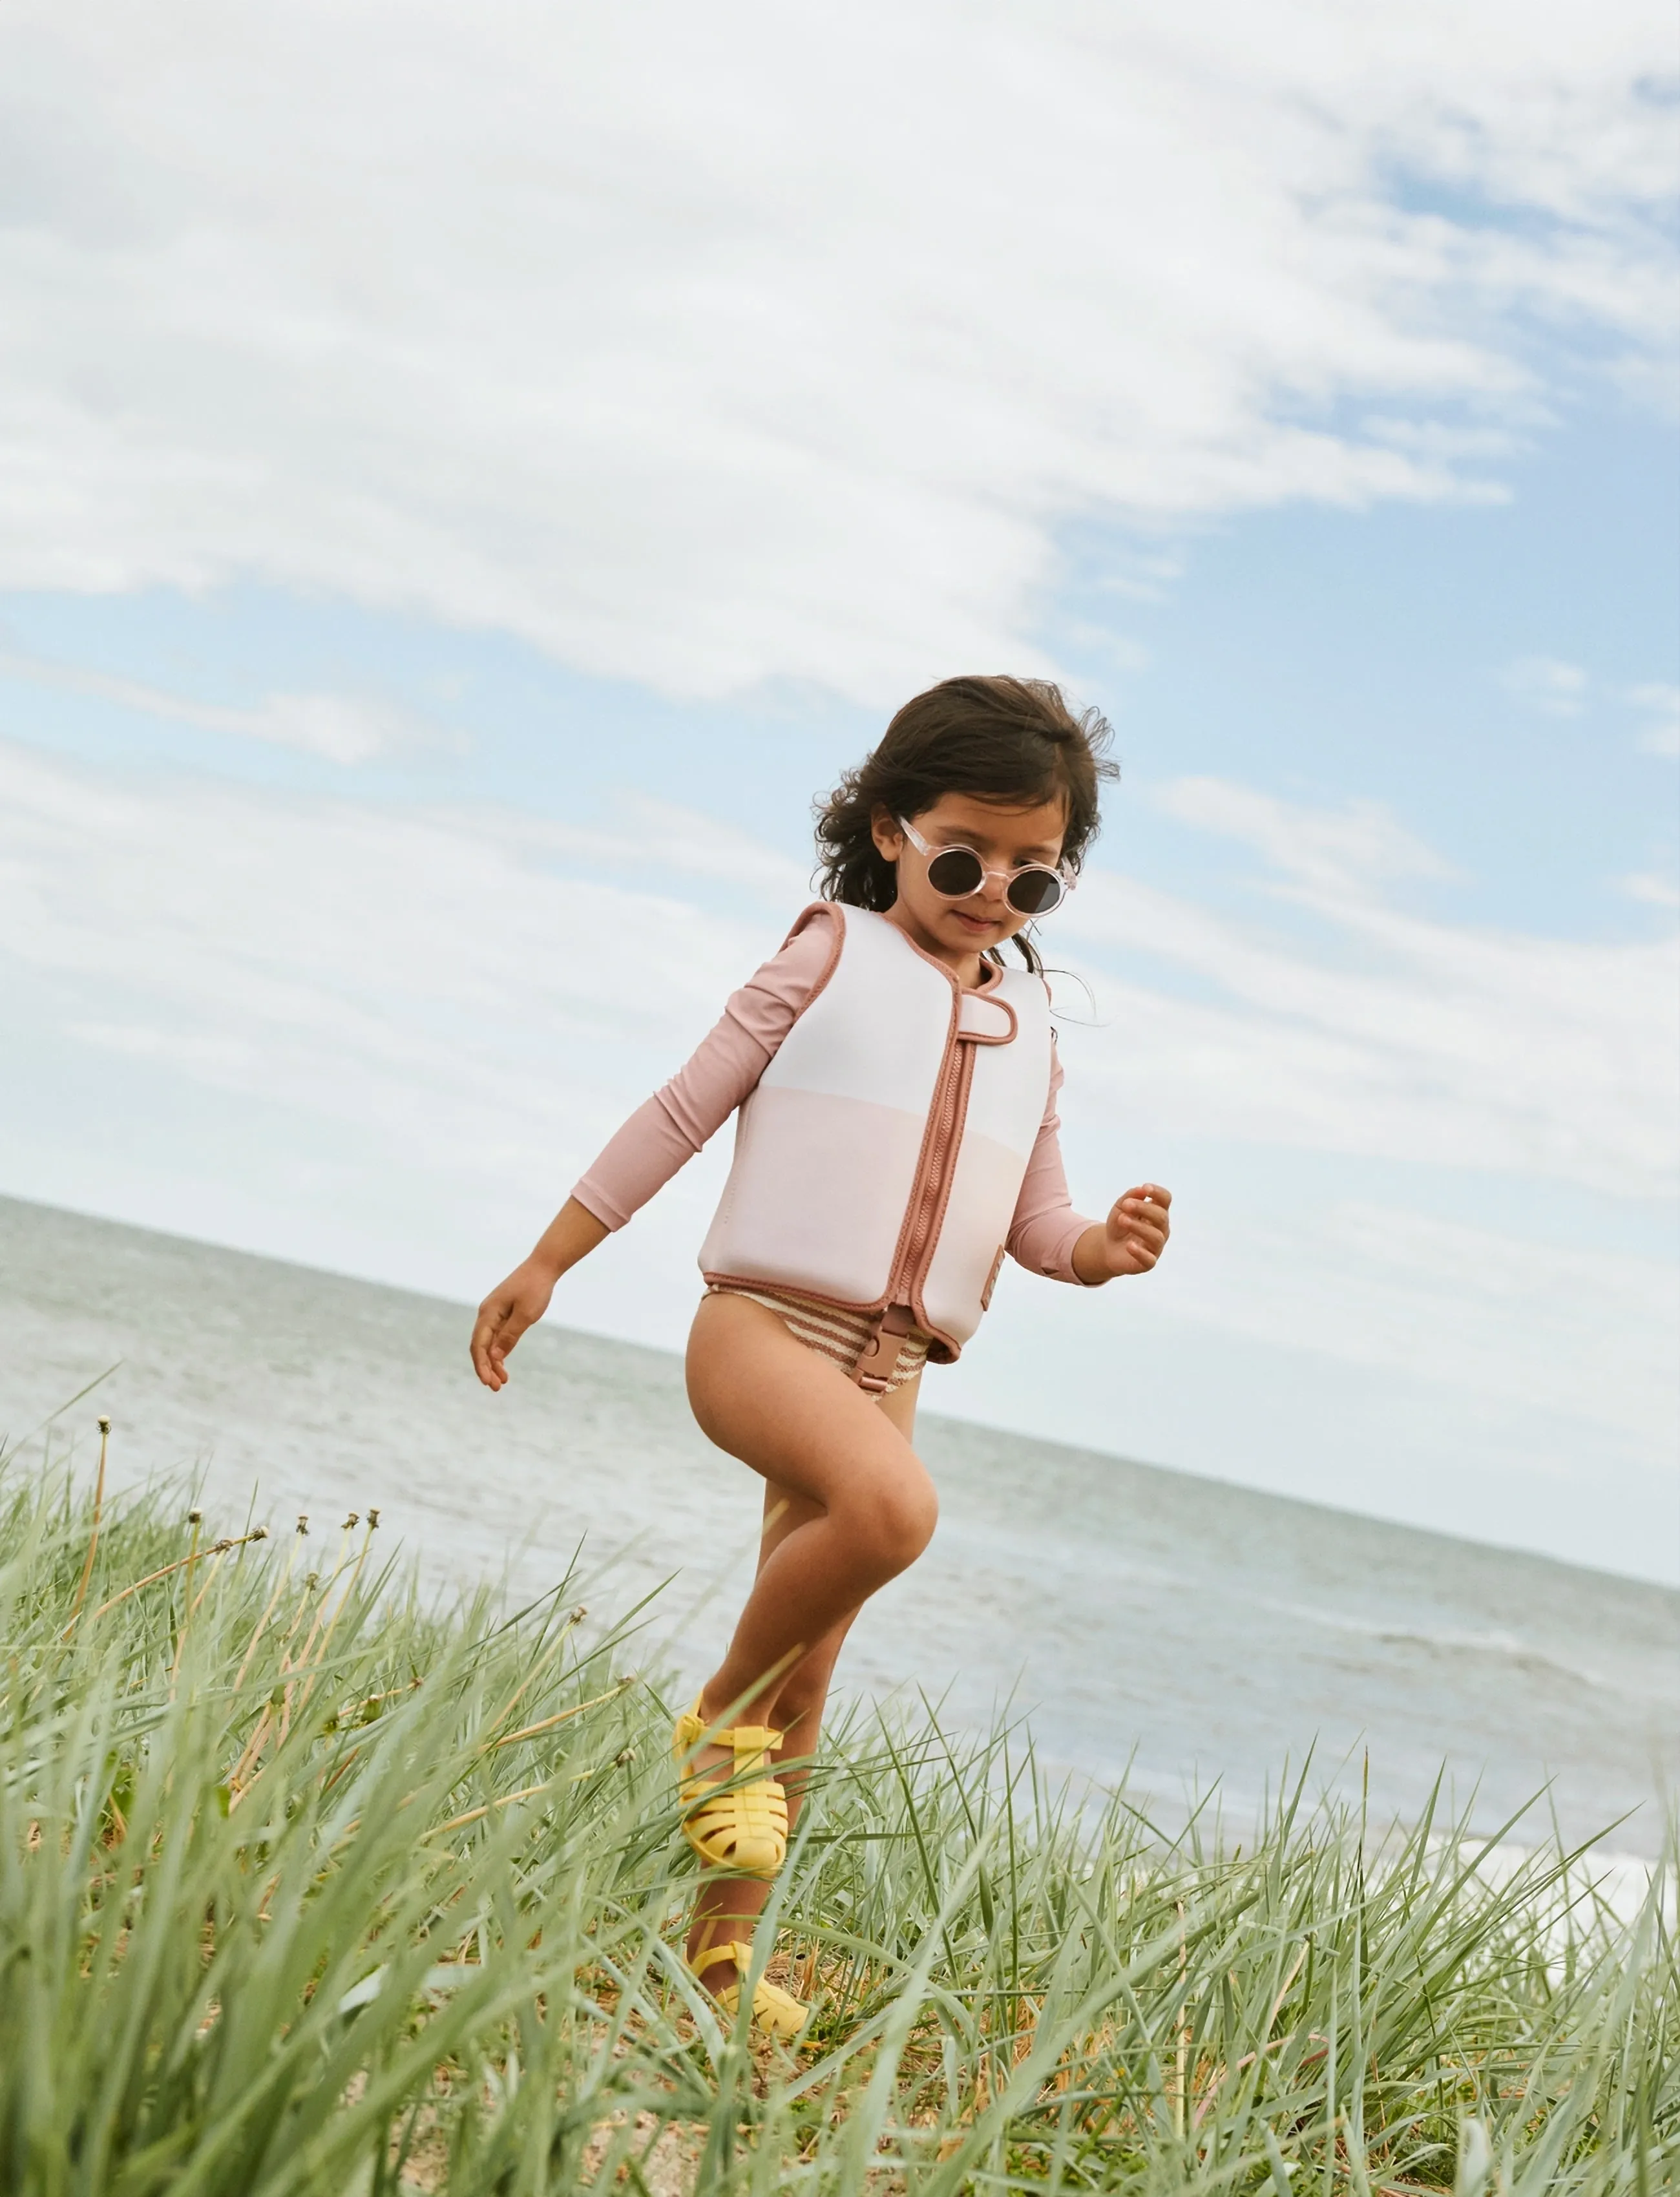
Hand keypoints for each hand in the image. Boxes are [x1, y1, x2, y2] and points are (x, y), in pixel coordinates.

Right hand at [469, 1260, 556, 1389]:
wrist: (544, 1266)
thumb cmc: (535, 1288)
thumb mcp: (526, 1315)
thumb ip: (509, 1336)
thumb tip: (494, 1357)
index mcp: (488, 1313)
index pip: (479, 1345)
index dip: (481, 1366)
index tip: (488, 1382)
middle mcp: (487, 1314)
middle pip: (480, 1346)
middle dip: (485, 1368)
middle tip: (496, 1388)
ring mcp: (494, 1314)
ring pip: (488, 1343)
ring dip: (493, 1363)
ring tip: (502, 1382)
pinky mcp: (503, 1314)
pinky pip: (496, 1337)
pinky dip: (499, 1352)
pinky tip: (503, 1366)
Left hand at [1076, 1183, 1171, 1283]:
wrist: (1108, 1247)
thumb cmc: (1120, 1224)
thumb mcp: (1120, 1207)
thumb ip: (1130, 1197)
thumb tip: (1141, 1190)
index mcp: (1157, 1212)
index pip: (1165, 1200)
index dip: (1158, 1193)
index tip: (1145, 1188)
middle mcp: (1161, 1229)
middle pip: (1161, 1217)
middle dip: (1143, 1208)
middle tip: (1126, 1205)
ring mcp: (1156, 1246)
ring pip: (1156, 1237)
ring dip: (1138, 1226)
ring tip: (1122, 1220)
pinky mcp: (1148, 1263)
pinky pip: (1150, 1259)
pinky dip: (1140, 1252)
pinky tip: (1129, 1245)